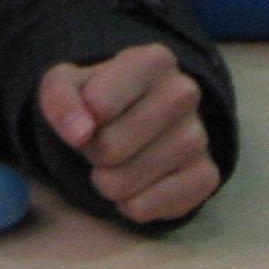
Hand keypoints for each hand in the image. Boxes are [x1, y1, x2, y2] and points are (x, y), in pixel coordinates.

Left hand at [35, 47, 220, 224]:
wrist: (136, 120)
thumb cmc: (98, 97)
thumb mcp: (65, 84)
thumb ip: (60, 99)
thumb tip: (80, 133)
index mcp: (154, 60)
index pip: (96, 106)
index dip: (78, 121)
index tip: (88, 116)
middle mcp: (185, 92)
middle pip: (110, 148)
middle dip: (92, 154)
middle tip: (101, 142)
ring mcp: (200, 136)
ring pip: (126, 182)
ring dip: (108, 182)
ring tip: (117, 162)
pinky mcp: (207, 176)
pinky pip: (149, 208)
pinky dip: (130, 205)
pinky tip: (135, 186)